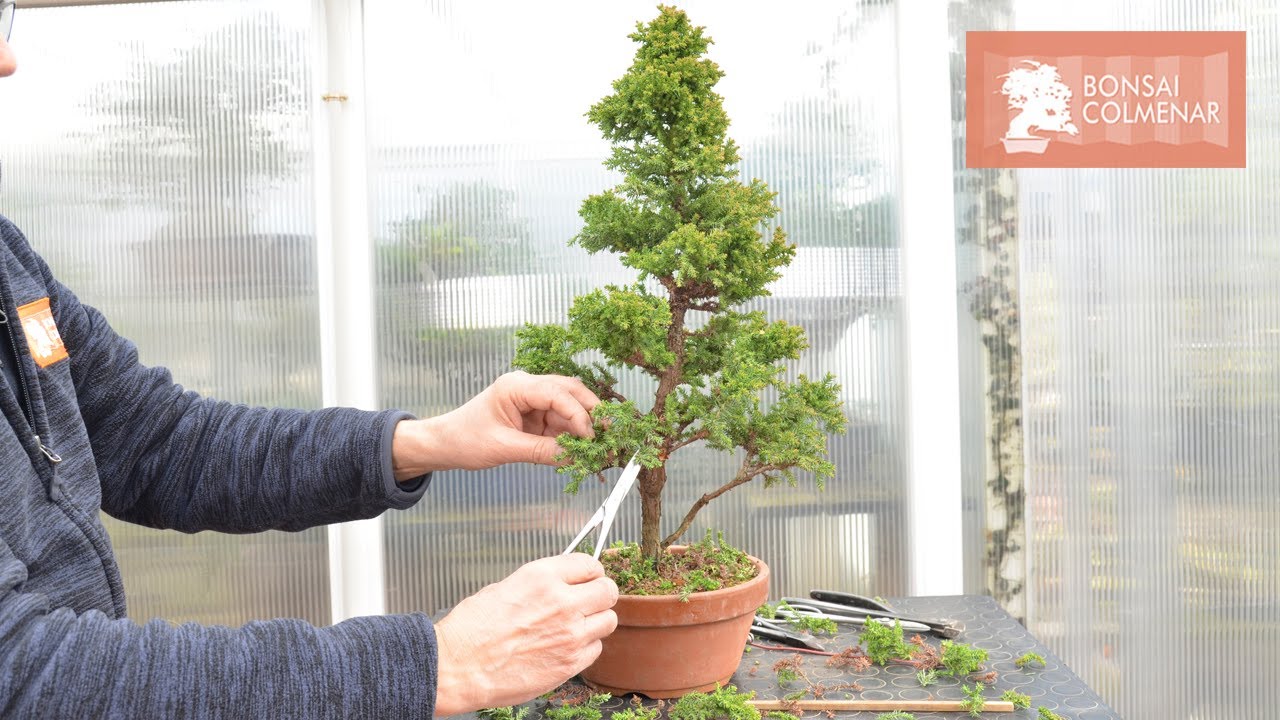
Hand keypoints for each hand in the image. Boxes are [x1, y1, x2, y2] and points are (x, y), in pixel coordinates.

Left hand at [393, 372, 598, 478]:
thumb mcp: (503, 448)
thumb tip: (574, 457)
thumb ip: (541, 451)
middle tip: (610, 433)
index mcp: (516, 386)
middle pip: (569, 392)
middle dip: (591, 412)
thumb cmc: (464, 439)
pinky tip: (583, 449)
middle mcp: (527, 387)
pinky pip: (560, 422)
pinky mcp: (533, 416)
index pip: (557, 392)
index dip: (578, 414)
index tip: (591, 436)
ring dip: (584, 425)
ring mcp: (532, 401)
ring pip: (569, 407)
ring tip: (600, 445)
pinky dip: (572, 435)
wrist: (444, 444)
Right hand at [432, 554, 619, 715]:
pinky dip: (586, 647)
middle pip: (608, 590)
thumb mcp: (504, 587)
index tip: (587, 577)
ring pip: (608, 620)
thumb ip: (540, 584)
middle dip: (600, 594)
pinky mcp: (570, 663)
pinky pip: (596, 649)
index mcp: (543, 577)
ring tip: (577, 625)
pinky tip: (566, 647)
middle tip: (589, 600)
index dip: (589, 572)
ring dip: (595, 621)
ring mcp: (570, 634)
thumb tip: (559, 584)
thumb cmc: (471, 629)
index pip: (589, 564)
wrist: (458, 667)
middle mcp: (562, 602)